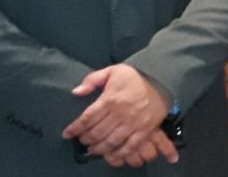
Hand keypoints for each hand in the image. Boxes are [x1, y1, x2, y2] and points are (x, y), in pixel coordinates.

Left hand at [62, 64, 176, 162]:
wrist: (160, 79)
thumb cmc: (134, 77)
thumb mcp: (112, 71)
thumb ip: (92, 80)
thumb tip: (76, 92)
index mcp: (110, 98)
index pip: (87, 118)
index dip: (75, 128)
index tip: (67, 133)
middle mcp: (121, 112)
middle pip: (97, 132)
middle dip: (85, 139)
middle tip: (81, 140)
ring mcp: (134, 123)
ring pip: (110, 142)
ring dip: (98, 148)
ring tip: (92, 148)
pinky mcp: (145, 130)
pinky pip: (129, 147)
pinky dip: (118, 154)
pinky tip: (110, 155)